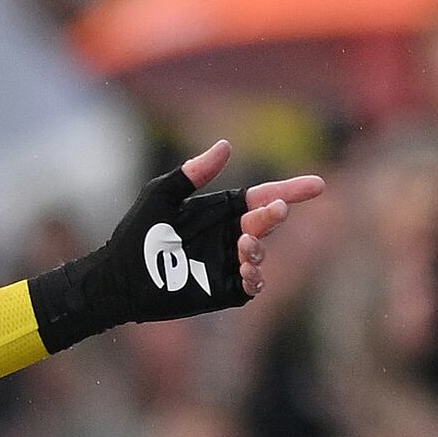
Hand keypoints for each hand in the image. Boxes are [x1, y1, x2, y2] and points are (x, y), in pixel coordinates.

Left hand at [37, 141, 323, 336]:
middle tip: (273, 212)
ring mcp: (229, 263)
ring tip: (243, 246)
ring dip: (259, 247)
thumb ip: (193, 172)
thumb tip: (226, 145)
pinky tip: (247, 271)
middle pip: (266, 222)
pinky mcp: (224, 290)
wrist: (119, 279)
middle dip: (273, 216)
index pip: (263, 197)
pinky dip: (255, 278)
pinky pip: (252, 285)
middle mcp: (230, 235)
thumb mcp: (162, 196)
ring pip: (260, 253)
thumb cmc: (138, 234)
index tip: (318, 185)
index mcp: (221, 210)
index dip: (291, 190)